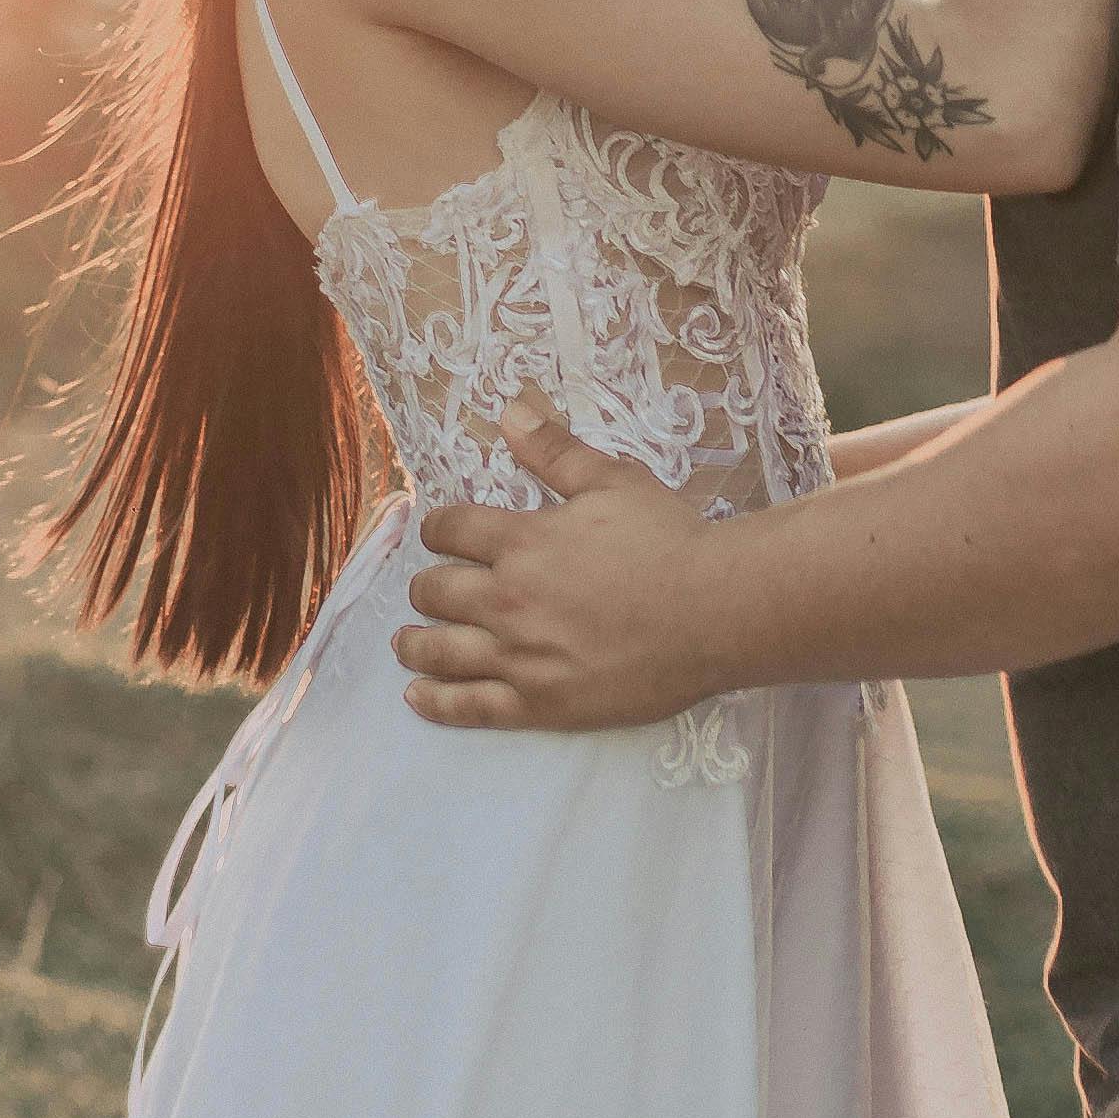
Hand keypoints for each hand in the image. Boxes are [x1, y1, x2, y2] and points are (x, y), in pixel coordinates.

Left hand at [395, 398, 732, 731]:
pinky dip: (435, 702)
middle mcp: (508, 599)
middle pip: (436, 592)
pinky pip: (470, 707)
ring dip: (414, 643)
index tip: (438, 532)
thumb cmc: (668, 540)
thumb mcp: (612, 480)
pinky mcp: (540, 704)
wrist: (715, 611)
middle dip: (426, 586)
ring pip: (441, 651)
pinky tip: (416, 697)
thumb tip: (509, 410)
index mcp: (522, 541)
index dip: (438, 528)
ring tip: (404, 642)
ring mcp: (520, 657)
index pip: (452, 530)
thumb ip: (554, 450)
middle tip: (428, 589)